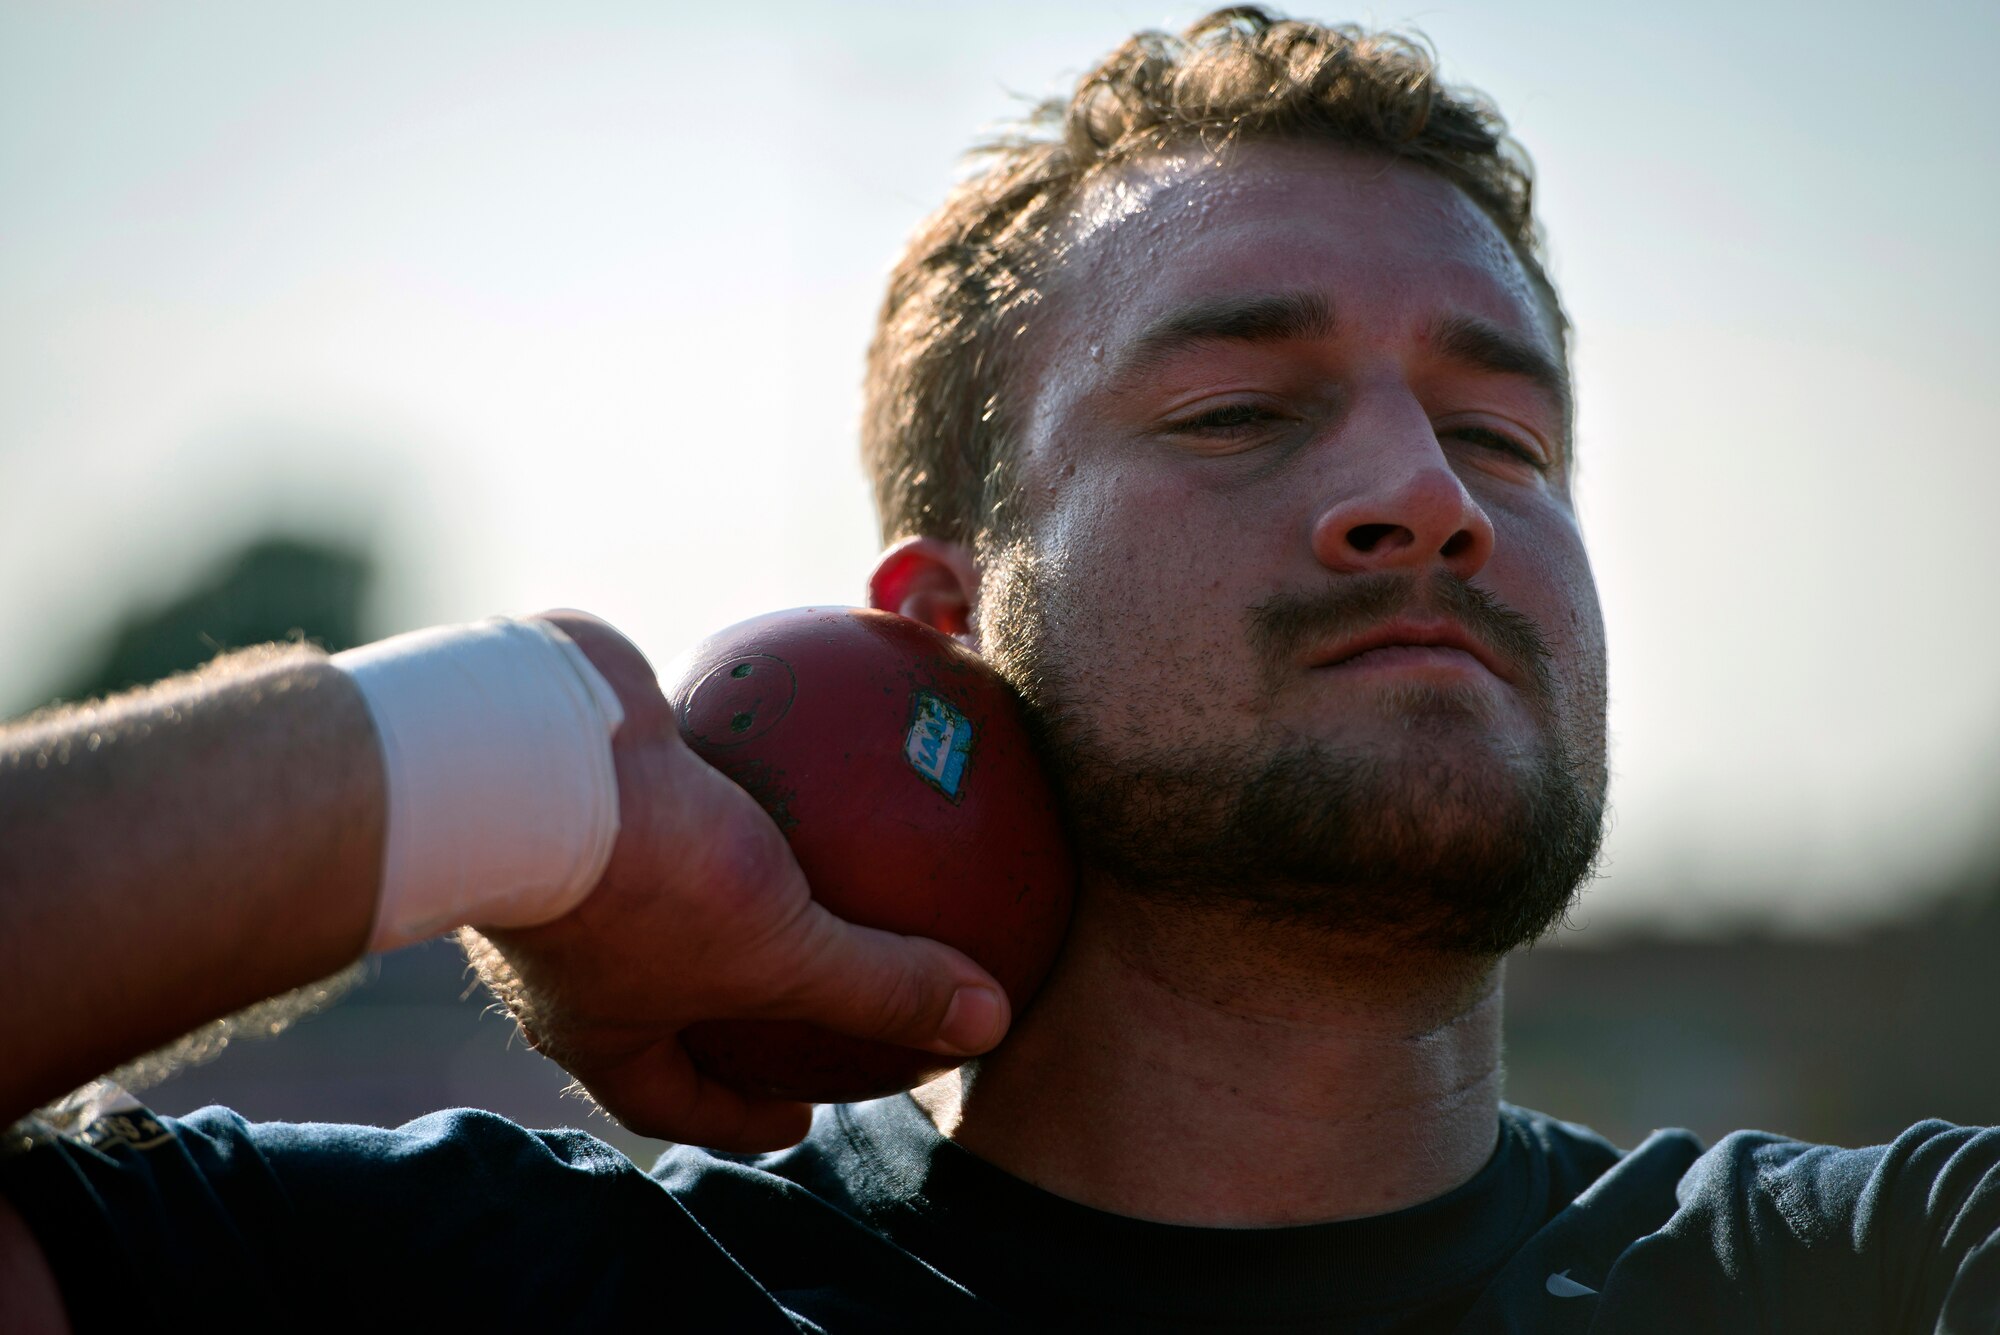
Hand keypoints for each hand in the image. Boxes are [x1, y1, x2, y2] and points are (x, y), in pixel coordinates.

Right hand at [462, 611, 1010, 1151]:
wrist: (516, 748)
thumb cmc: (639, 878)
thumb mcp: (781, 949)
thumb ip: (881, 986)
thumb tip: (988, 1025)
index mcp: (595, 1023)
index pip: (673, 1098)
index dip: (740, 1115)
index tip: (802, 1112)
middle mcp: (571, 949)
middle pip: (666, 992)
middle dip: (733, 997)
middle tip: (809, 989)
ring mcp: (570, 855)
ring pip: (671, 870)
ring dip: (740, 862)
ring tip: (818, 849)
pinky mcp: (582, 767)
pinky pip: (676, 768)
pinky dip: (735, 757)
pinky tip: (809, 728)